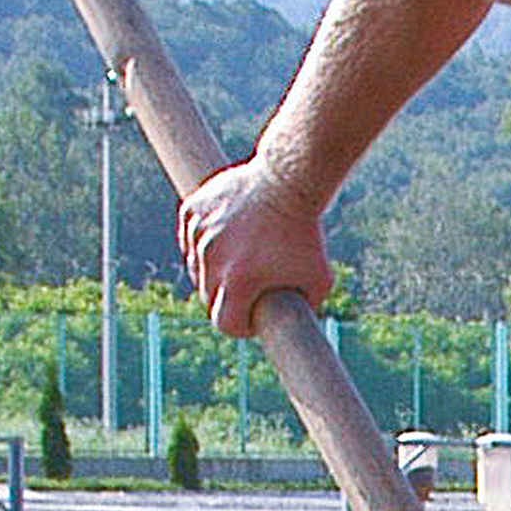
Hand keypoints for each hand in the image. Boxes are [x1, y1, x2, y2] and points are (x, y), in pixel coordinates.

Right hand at [175, 156, 330, 340]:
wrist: (288, 181)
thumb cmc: (306, 233)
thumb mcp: (319, 279)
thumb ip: (304, 309)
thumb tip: (291, 329)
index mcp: (239, 282)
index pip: (225, 323)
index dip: (240, 326)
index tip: (251, 319)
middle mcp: (212, 260)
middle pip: (209, 297)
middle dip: (229, 299)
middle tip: (249, 289)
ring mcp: (199, 234)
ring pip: (198, 269)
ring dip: (215, 271)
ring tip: (242, 259)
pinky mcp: (192, 212)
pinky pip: (190, 241)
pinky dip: (204, 244)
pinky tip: (226, 239)